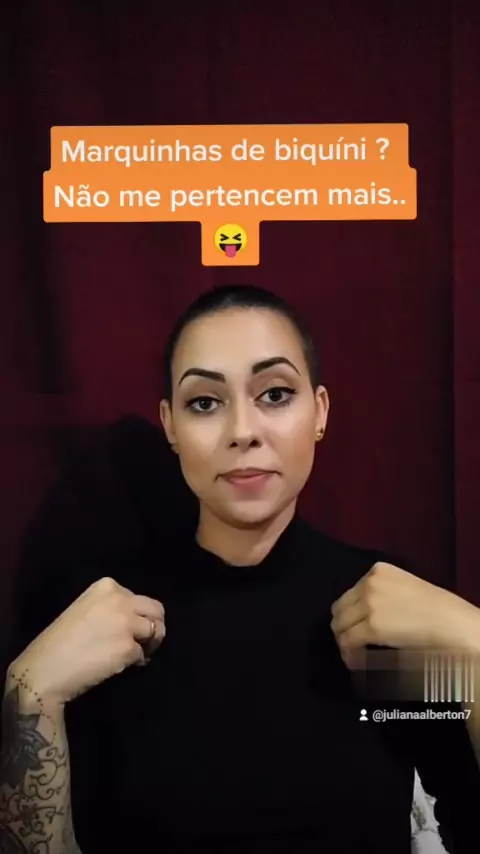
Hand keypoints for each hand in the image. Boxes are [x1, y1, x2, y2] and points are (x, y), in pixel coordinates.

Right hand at [8, 577, 165, 705]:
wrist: (44, 670)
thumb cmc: (59, 643)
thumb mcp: (86, 610)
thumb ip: (112, 609)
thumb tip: (137, 622)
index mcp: (107, 586)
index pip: (139, 599)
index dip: (138, 616)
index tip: (128, 630)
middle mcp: (120, 599)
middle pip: (156, 610)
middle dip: (155, 627)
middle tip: (145, 644)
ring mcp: (126, 622)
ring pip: (156, 631)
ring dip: (150, 645)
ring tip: (135, 655)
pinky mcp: (128, 647)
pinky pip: (142, 655)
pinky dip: (135, 663)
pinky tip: (118, 666)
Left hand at [330, 562, 479, 666]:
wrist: (453, 623)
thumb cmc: (439, 609)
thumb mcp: (406, 589)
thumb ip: (383, 596)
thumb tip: (364, 617)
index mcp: (379, 570)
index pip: (351, 593)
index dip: (351, 614)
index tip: (356, 627)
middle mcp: (370, 583)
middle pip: (340, 608)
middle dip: (343, 627)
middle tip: (351, 643)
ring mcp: (369, 604)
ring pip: (340, 625)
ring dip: (344, 642)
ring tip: (354, 655)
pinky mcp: (371, 626)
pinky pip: (348, 642)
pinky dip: (349, 655)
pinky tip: (356, 662)